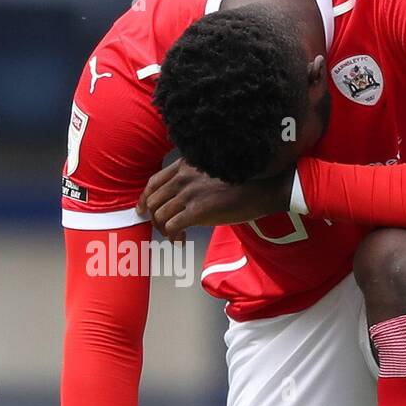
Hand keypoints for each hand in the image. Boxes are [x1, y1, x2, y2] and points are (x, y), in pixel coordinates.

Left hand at [137, 159, 292, 239]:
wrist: (264, 188)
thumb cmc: (243, 181)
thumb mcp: (212, 170)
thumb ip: (194, 177)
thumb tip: (181, 196)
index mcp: (186, 165)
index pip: (154, 181)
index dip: (144, 198)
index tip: (142, 209)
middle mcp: (183, 177)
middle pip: (153, 200)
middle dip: (153, 218)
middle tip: (162, 228)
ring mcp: (189, 194)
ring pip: (159, 215)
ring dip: (164, 229)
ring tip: (176, 235)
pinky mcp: (197, 211)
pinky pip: (172, 227)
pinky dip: (173, 236)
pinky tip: (182, 240)